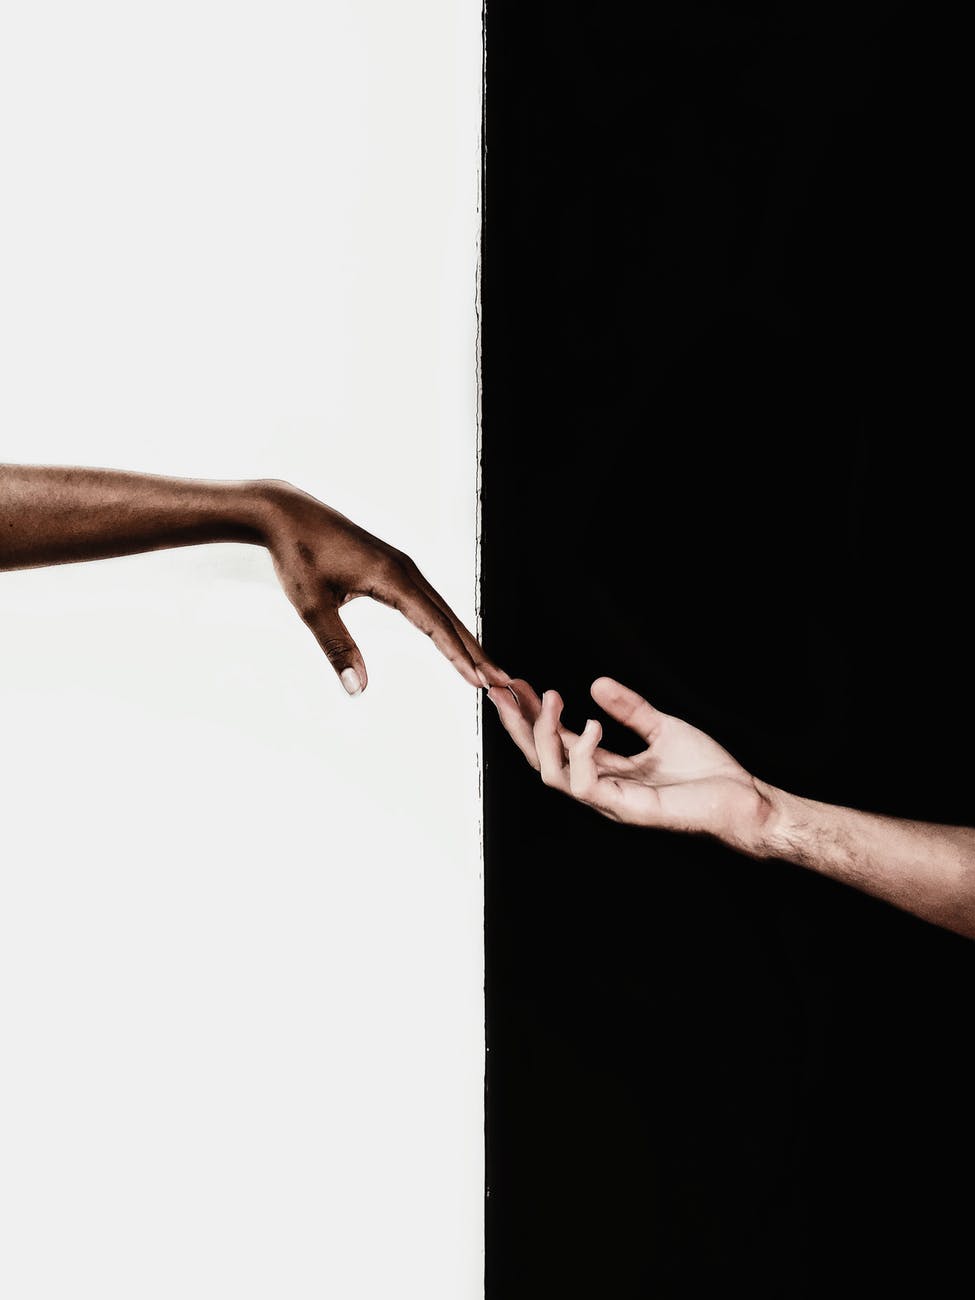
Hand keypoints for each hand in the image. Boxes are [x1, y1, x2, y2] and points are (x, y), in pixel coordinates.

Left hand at [260, 480, 506, 694]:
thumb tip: (357, 689)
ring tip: (485, 667)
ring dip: (464, 639)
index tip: (480, 682)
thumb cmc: (298, 556)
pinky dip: (446, 624)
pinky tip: (452, 638)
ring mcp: (403, 566)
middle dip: (475, 652)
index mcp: (391, 578)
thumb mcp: (311, 606)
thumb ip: (337, 647)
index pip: (435, 624)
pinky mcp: (395, 567)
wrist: (288, 514)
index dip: (459, 656)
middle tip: (501, 682)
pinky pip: (429, 600)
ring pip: (443, 609)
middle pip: (450, 617)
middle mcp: (405, 569)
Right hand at [488, 676, 771, 851]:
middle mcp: (601, 787)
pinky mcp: (627, 808)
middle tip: (503, 691)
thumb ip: (629, 708)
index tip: (516, 685)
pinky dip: (583, 753)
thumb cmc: (708, 774)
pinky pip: (586, 784)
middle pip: (541, 760)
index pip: (556, 743)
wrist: (742, 801)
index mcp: (607, 769)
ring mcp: (610, 801)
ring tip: (549, 699)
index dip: (532, 715)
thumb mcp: (663, 727)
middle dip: (517, 726)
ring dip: (543, 735)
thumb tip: (596, 683)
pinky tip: (592, 725)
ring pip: (552, 773)